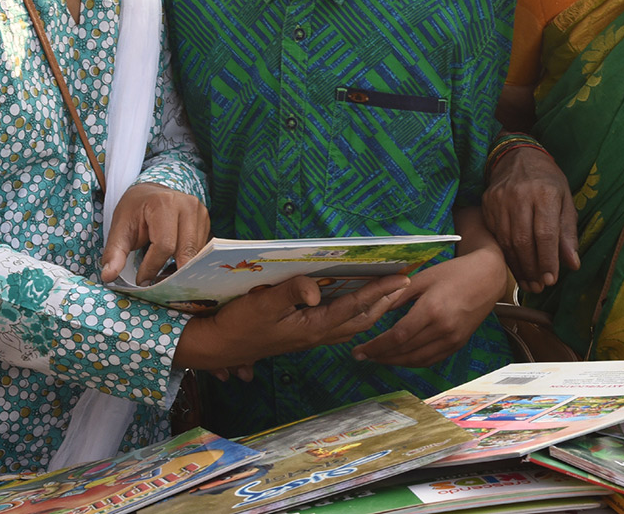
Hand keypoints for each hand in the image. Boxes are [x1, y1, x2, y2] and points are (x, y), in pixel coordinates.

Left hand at [101, 182, 209, 284]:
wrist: (150, 193)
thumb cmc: (134, 210)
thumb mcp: (119, 228)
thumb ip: (114, 253)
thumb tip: (108, 276)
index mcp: (165, 203)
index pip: (165, 245)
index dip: (152, 267)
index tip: (141, 282)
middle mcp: (188, 205)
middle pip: (184, 251)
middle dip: (170, 273)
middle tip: (155, 284)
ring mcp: (201, 213)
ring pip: (195, 253)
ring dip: (180, 268)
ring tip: (162, 274)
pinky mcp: (206, 222)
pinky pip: (200, 250)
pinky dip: (187, 261)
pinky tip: (173, 265)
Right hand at [173, 273, 409, 371]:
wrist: (217, 346)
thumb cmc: (239, 324)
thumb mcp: (262, 303)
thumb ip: (290, 291)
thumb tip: (317, 288)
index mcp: (313, 326)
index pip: (355, 306)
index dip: (380, 291)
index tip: (403, 277)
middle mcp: (316, 335)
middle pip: (362, 319)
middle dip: (386, 301)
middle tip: (406, 283)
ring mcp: (310, 337)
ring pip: (352, 325)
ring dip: (373, 309)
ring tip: (389, 293)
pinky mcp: (302, 335)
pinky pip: (339, 325)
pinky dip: (355, 314)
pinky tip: (355, 305)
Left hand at [351, 247, 506, 366]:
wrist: (488, 277)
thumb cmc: (454, 273)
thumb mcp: (423, 277)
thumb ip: (398, 295)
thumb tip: (374, 309)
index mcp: (431, 309)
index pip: (397, 336)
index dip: (376, 346)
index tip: (359, 349)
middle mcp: (443, 328)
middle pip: (405, 351)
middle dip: (380, 356)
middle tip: (361, 356)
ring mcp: (452, 339)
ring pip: (417, 360)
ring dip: (394, 362)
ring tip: (377, 359)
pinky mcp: (458, 344)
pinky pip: (431, 360)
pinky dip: (413, 362)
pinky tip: (400, 358)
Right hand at [481, 146, 578, 292]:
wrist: (517, 156)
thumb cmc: (548, 180)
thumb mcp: (566, 200)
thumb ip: (568, 233)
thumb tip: (573, 264)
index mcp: (545, 193)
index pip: (545, 234)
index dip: (548, 260)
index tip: (551, 280)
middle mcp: (520, 195)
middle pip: (523, 240)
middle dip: (532, 268)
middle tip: (538, 287)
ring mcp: (500, 199)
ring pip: (507, 241)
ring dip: (518, 266)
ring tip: (528, 282)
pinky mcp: (487, 203)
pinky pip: (496, 235)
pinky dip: (505, 254)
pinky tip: (515, 266)